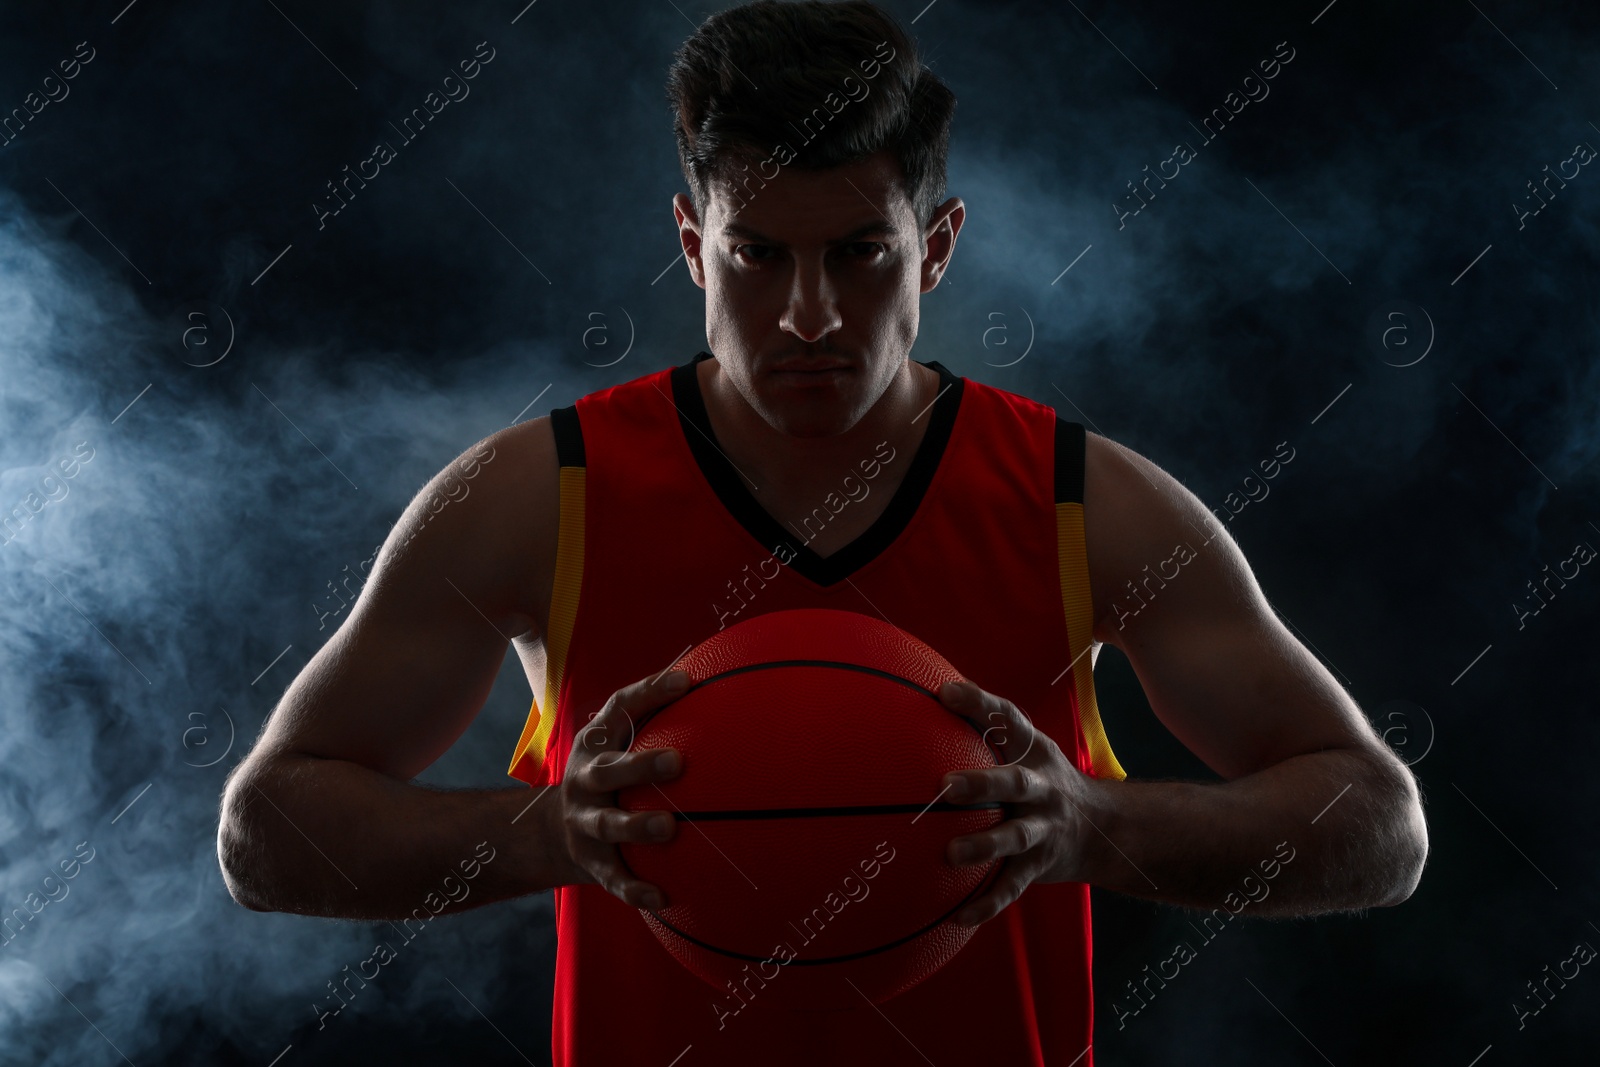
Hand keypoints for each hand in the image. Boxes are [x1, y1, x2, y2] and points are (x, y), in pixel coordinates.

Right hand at [554, 667, 687, 909]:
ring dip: (637, 826)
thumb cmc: (609, 772)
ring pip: (608, 825)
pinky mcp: (591, 862)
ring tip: (669, 828)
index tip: (686, 680)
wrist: (551, 832)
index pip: (618, 709)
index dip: (649, 692)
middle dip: (639, 766)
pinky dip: (634, 889)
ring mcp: (585, 823)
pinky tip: (662, 897)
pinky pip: (613, 878)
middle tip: (677, 762)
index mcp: (596, 744)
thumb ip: (654, 712)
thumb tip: (706, 676)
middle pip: (607, 772)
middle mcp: (584, 780)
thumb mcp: (618, 739)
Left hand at [937, 678, 1096, 925]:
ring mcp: (1044, 829)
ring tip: (950, 854)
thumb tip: (928, 691)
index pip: (1009, 720)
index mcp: (1033, 752)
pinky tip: (958, 916)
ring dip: (984, 845)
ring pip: (1015, 837)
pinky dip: (988, 904)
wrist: (1105, 829)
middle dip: (982, 782)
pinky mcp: (1039, 866)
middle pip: (1014, 782)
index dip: (980, 704)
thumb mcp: (1026, 748)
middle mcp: (1042, 788)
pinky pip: (1012, 887)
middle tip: (945, 785)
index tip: (945, 693)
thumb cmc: (1042, 780)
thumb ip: (984, 726)